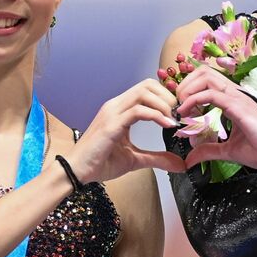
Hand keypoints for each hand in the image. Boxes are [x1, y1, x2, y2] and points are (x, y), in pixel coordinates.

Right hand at [69, 80, 184, 182]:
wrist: (77, 172)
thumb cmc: (100, 162)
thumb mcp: (135, 159)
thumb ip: (157, 158)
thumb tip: (179, 164)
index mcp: (120, 109)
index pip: (146, 88)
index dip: (165, 97)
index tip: (177, 114)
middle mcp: (116, 106)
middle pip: (147, 84)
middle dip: (167, 97)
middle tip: (177, 116)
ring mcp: (112, 113)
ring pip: (143, 93)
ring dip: (163, 104)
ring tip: (173, 120)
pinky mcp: (111, 125)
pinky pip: (138, 111)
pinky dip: (156, 115)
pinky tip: (167, 125)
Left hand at [176, 66, 256, 170]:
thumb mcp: (226, 151)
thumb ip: (208, 150)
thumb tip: (190, 159)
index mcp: (234, 100)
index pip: (208, 79)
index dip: (190, 88)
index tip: (181, 108)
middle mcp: (236, 94)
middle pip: (205, 72)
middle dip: (185, 84)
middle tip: (178, 105)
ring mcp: (238, 98)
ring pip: (207, 77)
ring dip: (188, 89)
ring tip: (182, 108)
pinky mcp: (240, 107)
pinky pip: (212, 95)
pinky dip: (195, 101)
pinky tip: (187, 114)